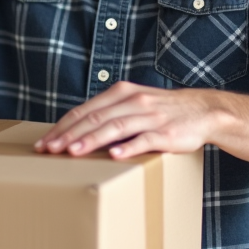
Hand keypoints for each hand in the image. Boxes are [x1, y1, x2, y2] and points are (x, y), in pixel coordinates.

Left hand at [33, 81, 219, 159]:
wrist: (203, 111)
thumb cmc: (162, 111)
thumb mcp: (133, 103)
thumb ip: (109, 112)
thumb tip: (77, 130)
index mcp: (121, 93)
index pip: (84, 110)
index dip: (62, 126)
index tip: (44, 142)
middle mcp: (133, 101)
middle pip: (95, 118)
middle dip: (69, 134)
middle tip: (49, 150)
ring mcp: (150, 117)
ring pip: (115, 127)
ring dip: (91, 140)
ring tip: (72, 152)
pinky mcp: (166, 133)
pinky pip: (145, 139)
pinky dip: (128, 147)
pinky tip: (114, 155)